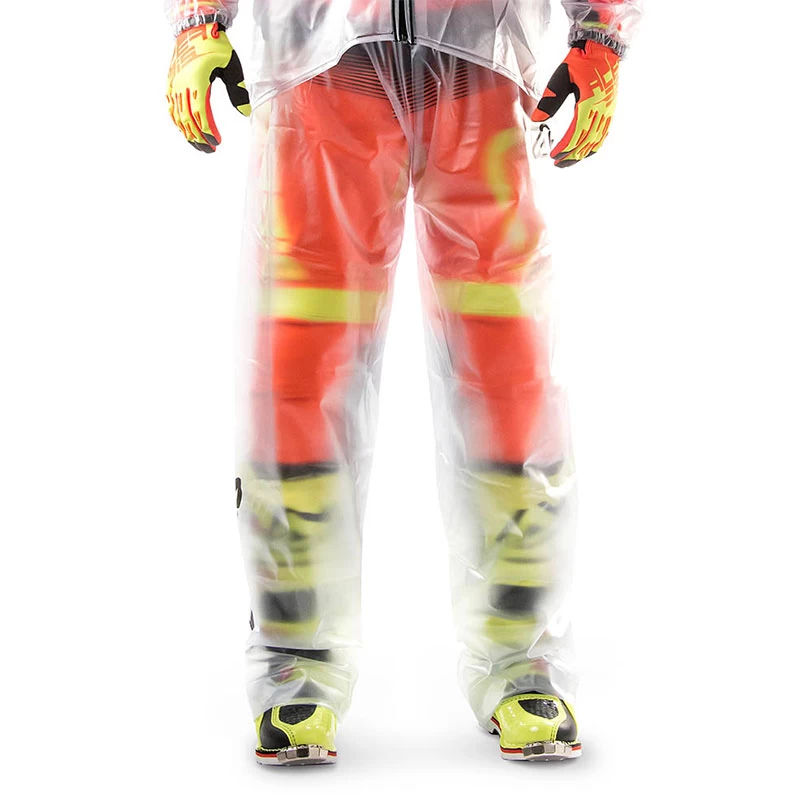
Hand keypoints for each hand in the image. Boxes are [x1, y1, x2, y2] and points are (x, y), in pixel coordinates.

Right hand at [166, 22, 250, 152]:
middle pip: (188, 119)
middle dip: (199, 138)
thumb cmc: (216, 47)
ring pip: (178, 116)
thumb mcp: (232, 67)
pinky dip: (178, 122)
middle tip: (211, 150)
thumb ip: (238, 91)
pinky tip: (186, 132)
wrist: (195, 28)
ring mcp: (174, 84)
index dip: (207, 131)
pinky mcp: (171, 84)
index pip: (200, 113)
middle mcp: (182, 84)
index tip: (216, 142)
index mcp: (197, 80)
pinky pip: (172, 108)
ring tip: (201, 146)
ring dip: (188, 133)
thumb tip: (245, 113)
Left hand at [532, 41, 619, 167]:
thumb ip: (549, 101)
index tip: (553, 156)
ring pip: (596, 140)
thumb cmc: (581, 60)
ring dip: (581, 154)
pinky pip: (603, 134)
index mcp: (590, 101)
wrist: (602, 47)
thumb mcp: (561, 77)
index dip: (565, 147)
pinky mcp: (610, 109)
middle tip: (557, 164)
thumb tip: (537, 120)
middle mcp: (602, 108)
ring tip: (567, 162)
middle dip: (571, 155)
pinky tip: (584, 152)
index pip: (576, 132)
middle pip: (586, 141)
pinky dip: (593, 146)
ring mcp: (608, 110)